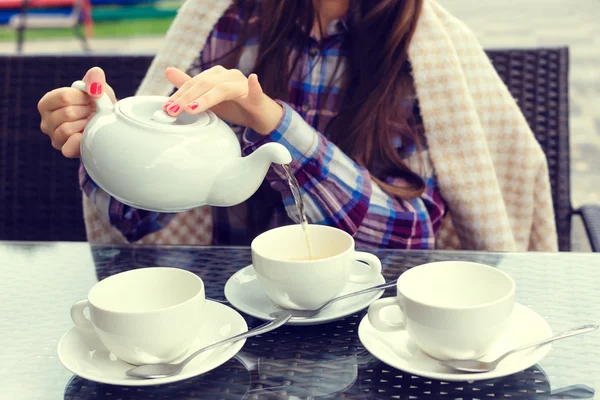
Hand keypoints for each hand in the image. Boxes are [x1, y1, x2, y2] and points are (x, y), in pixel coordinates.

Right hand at [37, 67, 115, 157]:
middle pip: (67, 113)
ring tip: (90, 123)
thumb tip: (95, 74)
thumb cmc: (99, 106)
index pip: (64, 97)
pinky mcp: (64, 150)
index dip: (83, 98)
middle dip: (86, 112)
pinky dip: (79, 141)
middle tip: (92, 113)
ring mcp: (54, 137)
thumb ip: (95, 79)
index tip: (90, 100)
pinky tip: (86, 135)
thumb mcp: (99, 90)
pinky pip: (68, 147)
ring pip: (67, 129)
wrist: (108, 126)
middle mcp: (46, 121)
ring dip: (85, 125)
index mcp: (48, 102)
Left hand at [164, 66, 282, 135]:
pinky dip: (254, 86)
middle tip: (174, 111)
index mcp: (216, 75)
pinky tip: (253, 79)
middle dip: (186, 98)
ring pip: (222, 89)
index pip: (193, 83)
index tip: (167, 108)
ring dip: (206, 98)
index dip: (179, 94)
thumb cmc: (235, 107)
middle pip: (204, 84)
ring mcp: (243, 84)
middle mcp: (228, 75)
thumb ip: (190, 87)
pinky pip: (255, 90)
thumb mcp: (209, 100)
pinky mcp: (257, 97)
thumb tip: (168, 70)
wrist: (260, 117)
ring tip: (192, 109)